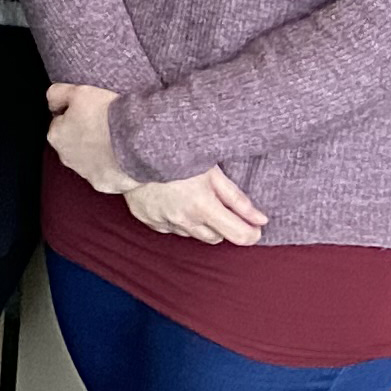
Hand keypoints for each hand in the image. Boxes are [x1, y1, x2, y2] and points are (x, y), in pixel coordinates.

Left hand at [43, 84, 137, 194]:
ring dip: (100, 152)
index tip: (91, 111)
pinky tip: (125, 156)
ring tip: (118, 139)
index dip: (76, 114)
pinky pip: (107, 174)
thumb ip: (58, 94)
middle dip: (86, 135)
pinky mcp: (104, 184)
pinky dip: (114, 167)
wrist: (137, 140)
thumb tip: (53, 103)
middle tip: (105, 124)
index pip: (61, 122)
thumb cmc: (107, 115)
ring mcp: (86, 173)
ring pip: (90, 160)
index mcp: (56, 135)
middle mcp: (67, 158)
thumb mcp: (78, 91)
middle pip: (74, 143)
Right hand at [123, 167, 267, 245]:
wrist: (128, 151)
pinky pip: (172, 229)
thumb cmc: (173, 155)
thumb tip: (261, 219)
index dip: (252, 233)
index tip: (255, 225)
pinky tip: (175, 202)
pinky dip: (179, 221)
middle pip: (217, 238)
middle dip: (224, 226)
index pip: (239, 236)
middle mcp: (184, 220)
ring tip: (194, 199)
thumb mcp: (211, 171)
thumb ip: (238, 199)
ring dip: (200, 223)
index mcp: (203, 207)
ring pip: (194, 235)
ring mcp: (165, 222)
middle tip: (220, 205)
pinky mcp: (149, 221)